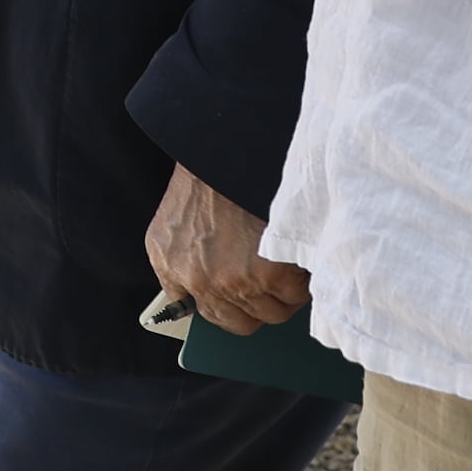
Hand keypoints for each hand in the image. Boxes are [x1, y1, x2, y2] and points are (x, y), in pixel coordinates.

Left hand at [145, 164, 309, 335]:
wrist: (232, 147)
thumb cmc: (211, 179)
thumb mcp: (174, 223)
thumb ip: (184, 266)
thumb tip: (212, 300)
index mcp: (169, 266)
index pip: (205, 314)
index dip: (232, 306)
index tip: (246, 299)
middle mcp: (197, 280)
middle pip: (241, 323)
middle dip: (260, 305)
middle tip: (271, 277)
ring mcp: (232, 280)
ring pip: (273, 313)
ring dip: (284, 292)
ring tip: (283, 258)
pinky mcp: (266, 274)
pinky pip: (295, 296)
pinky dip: (302, 278)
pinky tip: (294, 253)